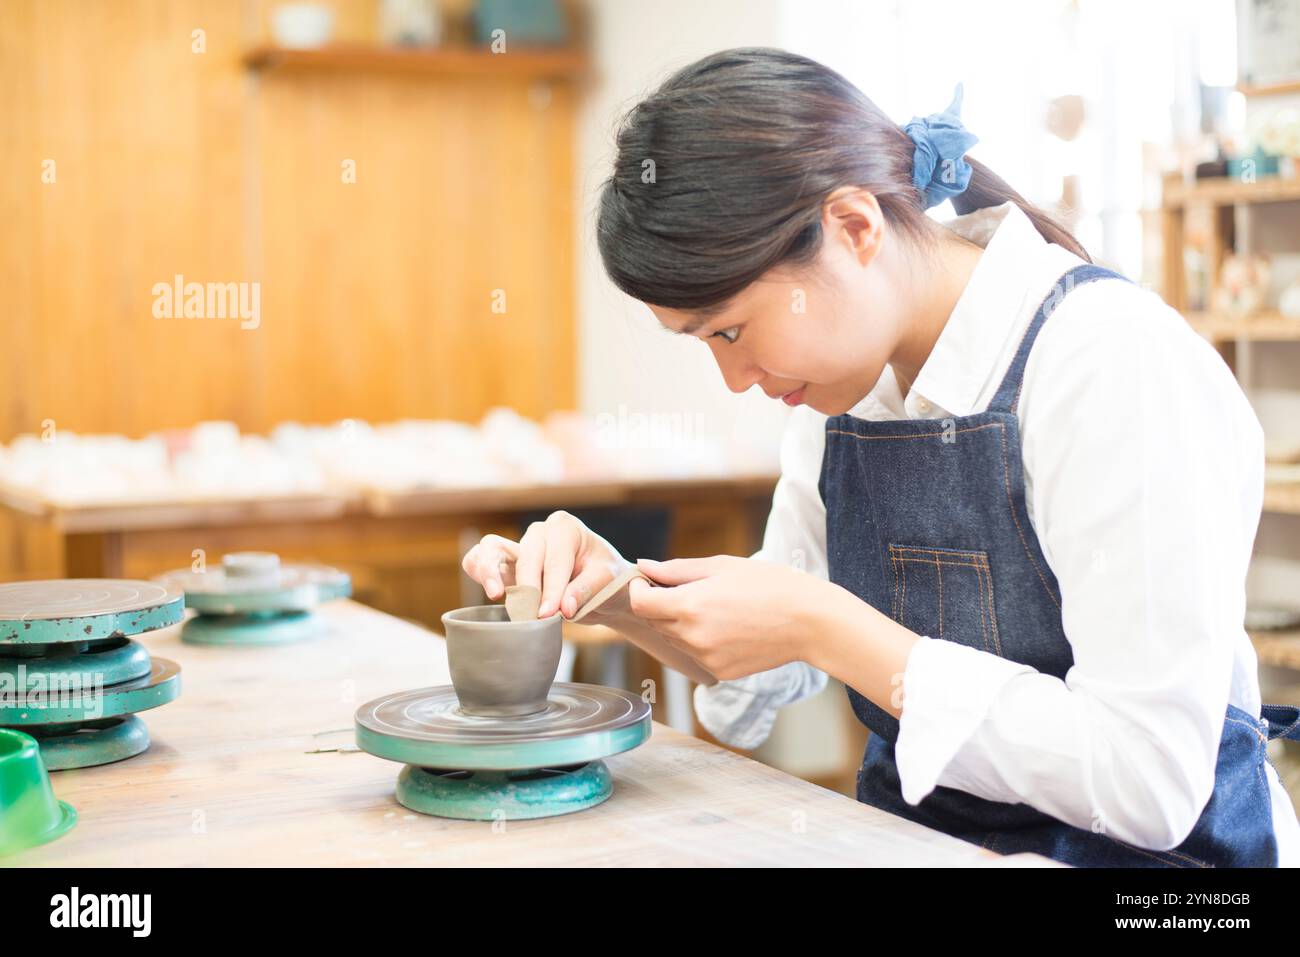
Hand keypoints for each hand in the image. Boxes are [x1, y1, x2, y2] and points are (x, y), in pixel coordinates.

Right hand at [460, 510, 626, 618]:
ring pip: (493, 549)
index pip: (555, 560)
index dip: (552, 588)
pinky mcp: (506, 563)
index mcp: (566, 528)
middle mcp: (540, 532)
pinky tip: (488, 589)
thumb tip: (563, 607)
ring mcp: (520, 545)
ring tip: (497, 594)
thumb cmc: (607, 578)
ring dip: (491, 571)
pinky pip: (481, 558)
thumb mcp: (607, 581)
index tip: (551, 613)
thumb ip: (585, 591)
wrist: (603, 586)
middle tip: (534, 617)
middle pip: (526, 557)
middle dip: (528, 588)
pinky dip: (478, 570)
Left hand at [627, 555, 831, 680]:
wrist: (809, 622)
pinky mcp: (720, 673)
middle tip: (688, 589)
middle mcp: (692, 637)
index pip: (640, 604)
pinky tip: (729, 627)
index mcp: (688, 606)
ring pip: (675, 639)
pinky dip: (702, 641)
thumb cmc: (769, 585)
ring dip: (681, 624)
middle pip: (655, 621)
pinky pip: (697, 655)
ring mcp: (705, 659)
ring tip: (716, 608)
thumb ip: (677, 570)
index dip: (639, 590)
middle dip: (661, 605)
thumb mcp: (721, 567)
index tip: (649, 582)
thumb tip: (645, 567)